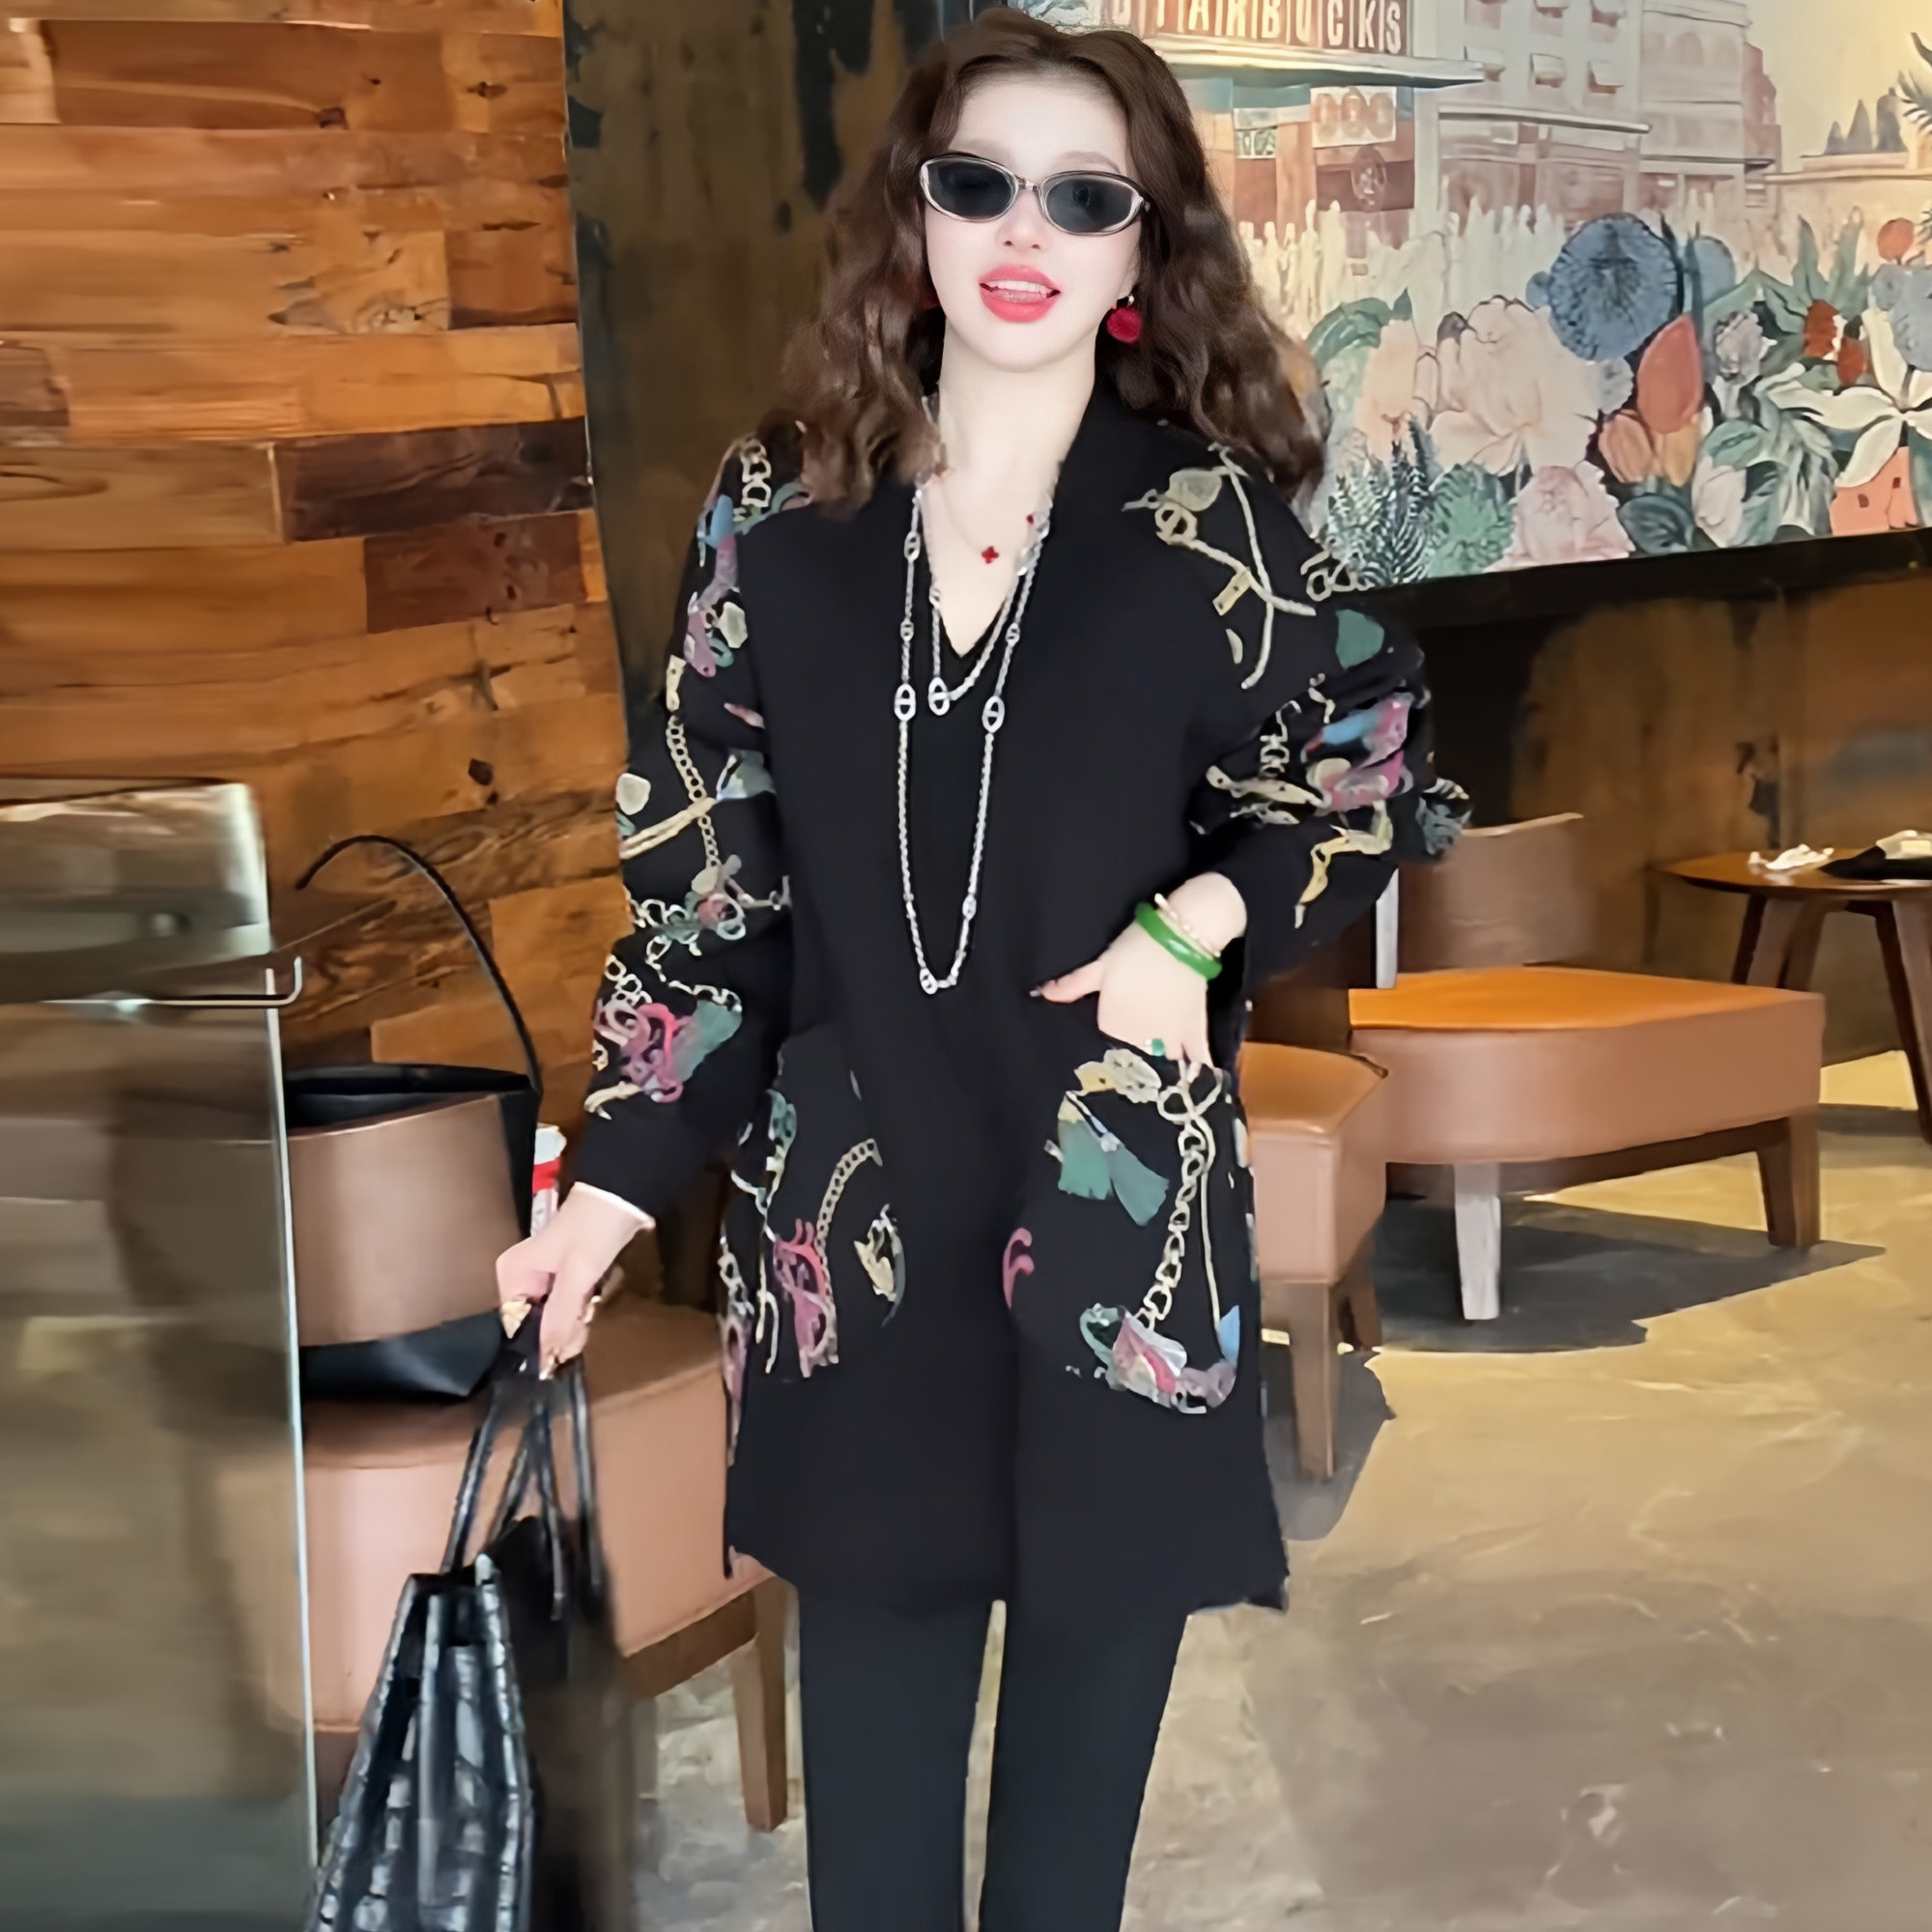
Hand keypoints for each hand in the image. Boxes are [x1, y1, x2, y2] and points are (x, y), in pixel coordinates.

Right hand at [496, 1186, 652, 1375]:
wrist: (625, 1194)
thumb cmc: (594, 1229)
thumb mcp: (576, 1275)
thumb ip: (561, 1318)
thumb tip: (548, 1359)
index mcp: (512, 1273)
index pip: (516, 1324)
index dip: (538, 1342)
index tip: (561, 1355)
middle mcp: (523, 1275)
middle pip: (536, 1321)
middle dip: (559, 1333)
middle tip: (580, 1341)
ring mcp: (547, 1274)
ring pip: (555, 1313)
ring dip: (573, 1322)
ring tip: (588, 1322)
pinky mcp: (571, 1272)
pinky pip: (571, 1302)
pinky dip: (582, 1309)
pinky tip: (593, 1310)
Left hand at [1036, 874, 1246, 1072]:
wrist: (1182, 935)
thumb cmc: (1136, 948)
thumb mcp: (1100, 964)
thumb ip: (1073, 985)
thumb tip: (1040, 994)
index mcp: (1115, 1023)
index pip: (1103, 1051)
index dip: (1102, 1056)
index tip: (1100, 1067)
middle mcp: (1141, 1037)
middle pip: (1134, 1066)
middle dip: (1132, 1074)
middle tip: (1128, 1081)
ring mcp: (1171, 1036)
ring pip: (1164, 1067)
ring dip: (1160, 1078)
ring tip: (1156, 1090)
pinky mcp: (1195, 1028)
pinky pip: (1198, 1057)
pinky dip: (1198, 1072)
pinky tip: (1195, 1086)